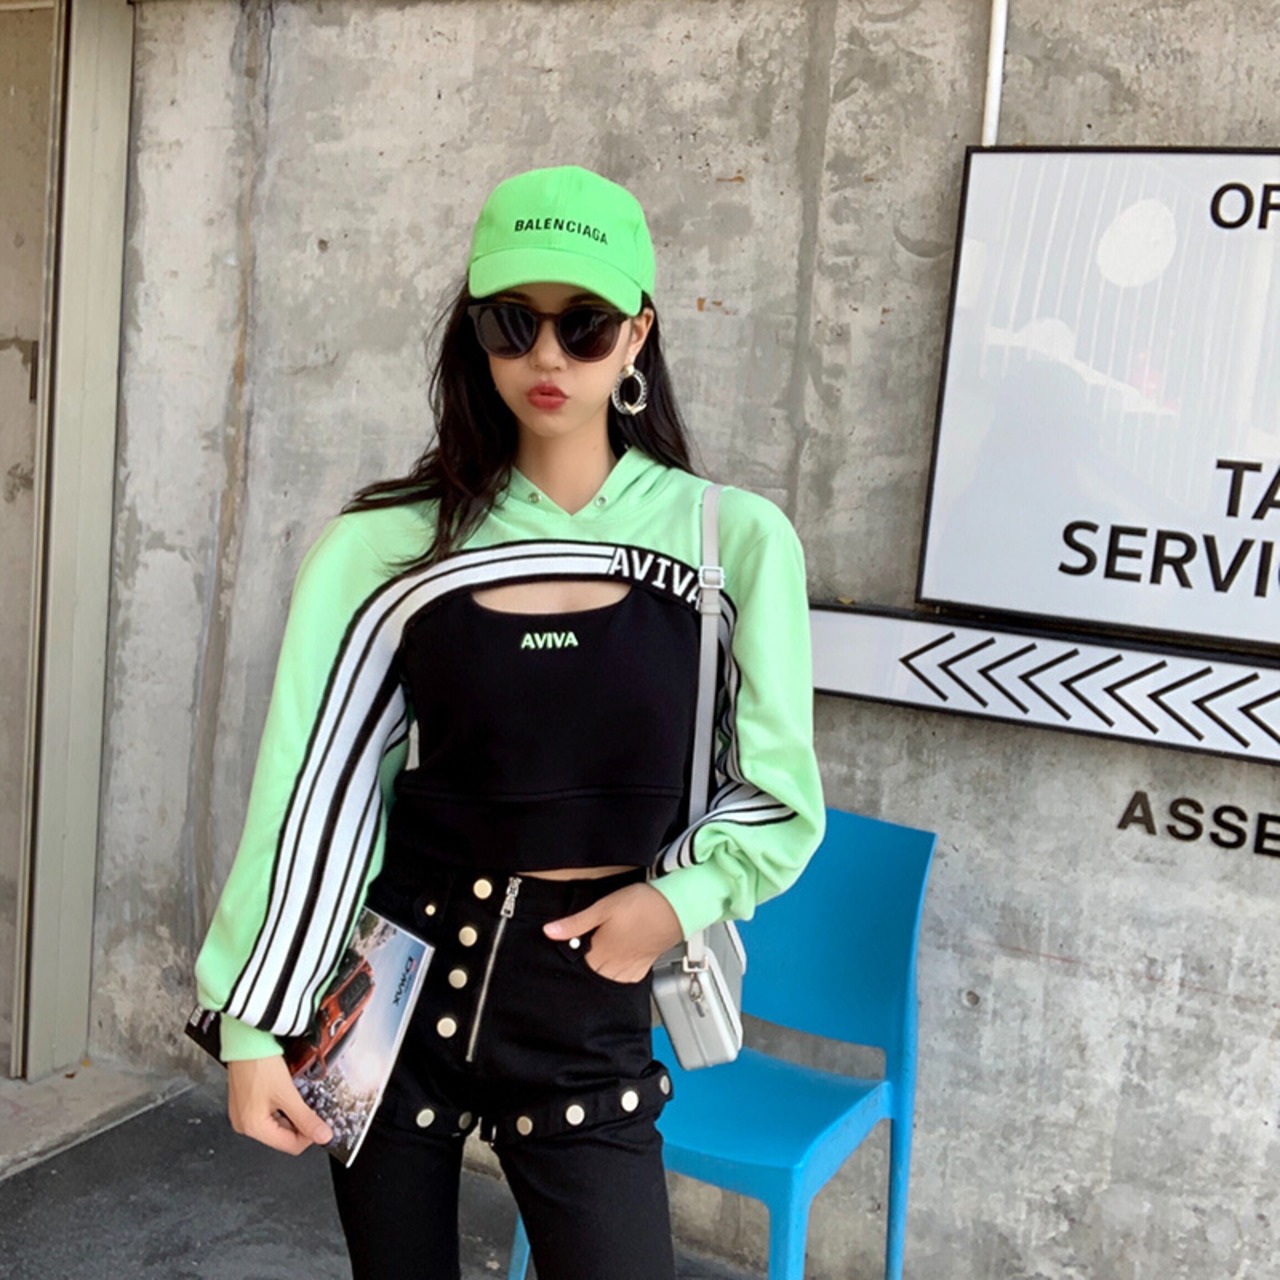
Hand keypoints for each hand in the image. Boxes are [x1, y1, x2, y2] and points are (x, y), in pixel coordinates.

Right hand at [226, 1055, 332, 1154]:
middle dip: (301, 1124)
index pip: (289, 1146)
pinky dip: (282, 1107)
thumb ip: (306, 1118)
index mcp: (253, 1128)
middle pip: (282, 1135)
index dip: (309, 1137)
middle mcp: (244, 1125)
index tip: (323, 1124)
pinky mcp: (245, 1103)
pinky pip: (269, 1113)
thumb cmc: (259, 1064)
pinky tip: (289, 1094)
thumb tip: (323, 1137)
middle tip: (314, 1108)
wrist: (245, 1040)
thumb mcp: (287, 1094)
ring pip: (277, 1124)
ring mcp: (243, 1114)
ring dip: (292, 1115)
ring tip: (301, 1098)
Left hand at [544, 883, 683, 982]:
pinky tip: (616, 971)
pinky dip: (619, 979)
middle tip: (578, 960)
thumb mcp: (603, 907)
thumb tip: (549, 932)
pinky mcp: (646, 963)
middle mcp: (616, 963)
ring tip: (595, 964)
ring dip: (600, 976)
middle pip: (593, 976)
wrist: (677, 906)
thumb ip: (576, 923)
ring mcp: (632, 965)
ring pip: (609, 980)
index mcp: (602, 952)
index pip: (578, 966)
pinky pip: (628, 980)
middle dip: (583, 970)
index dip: (568, 961)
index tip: (563, 954)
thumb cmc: (642, 903)